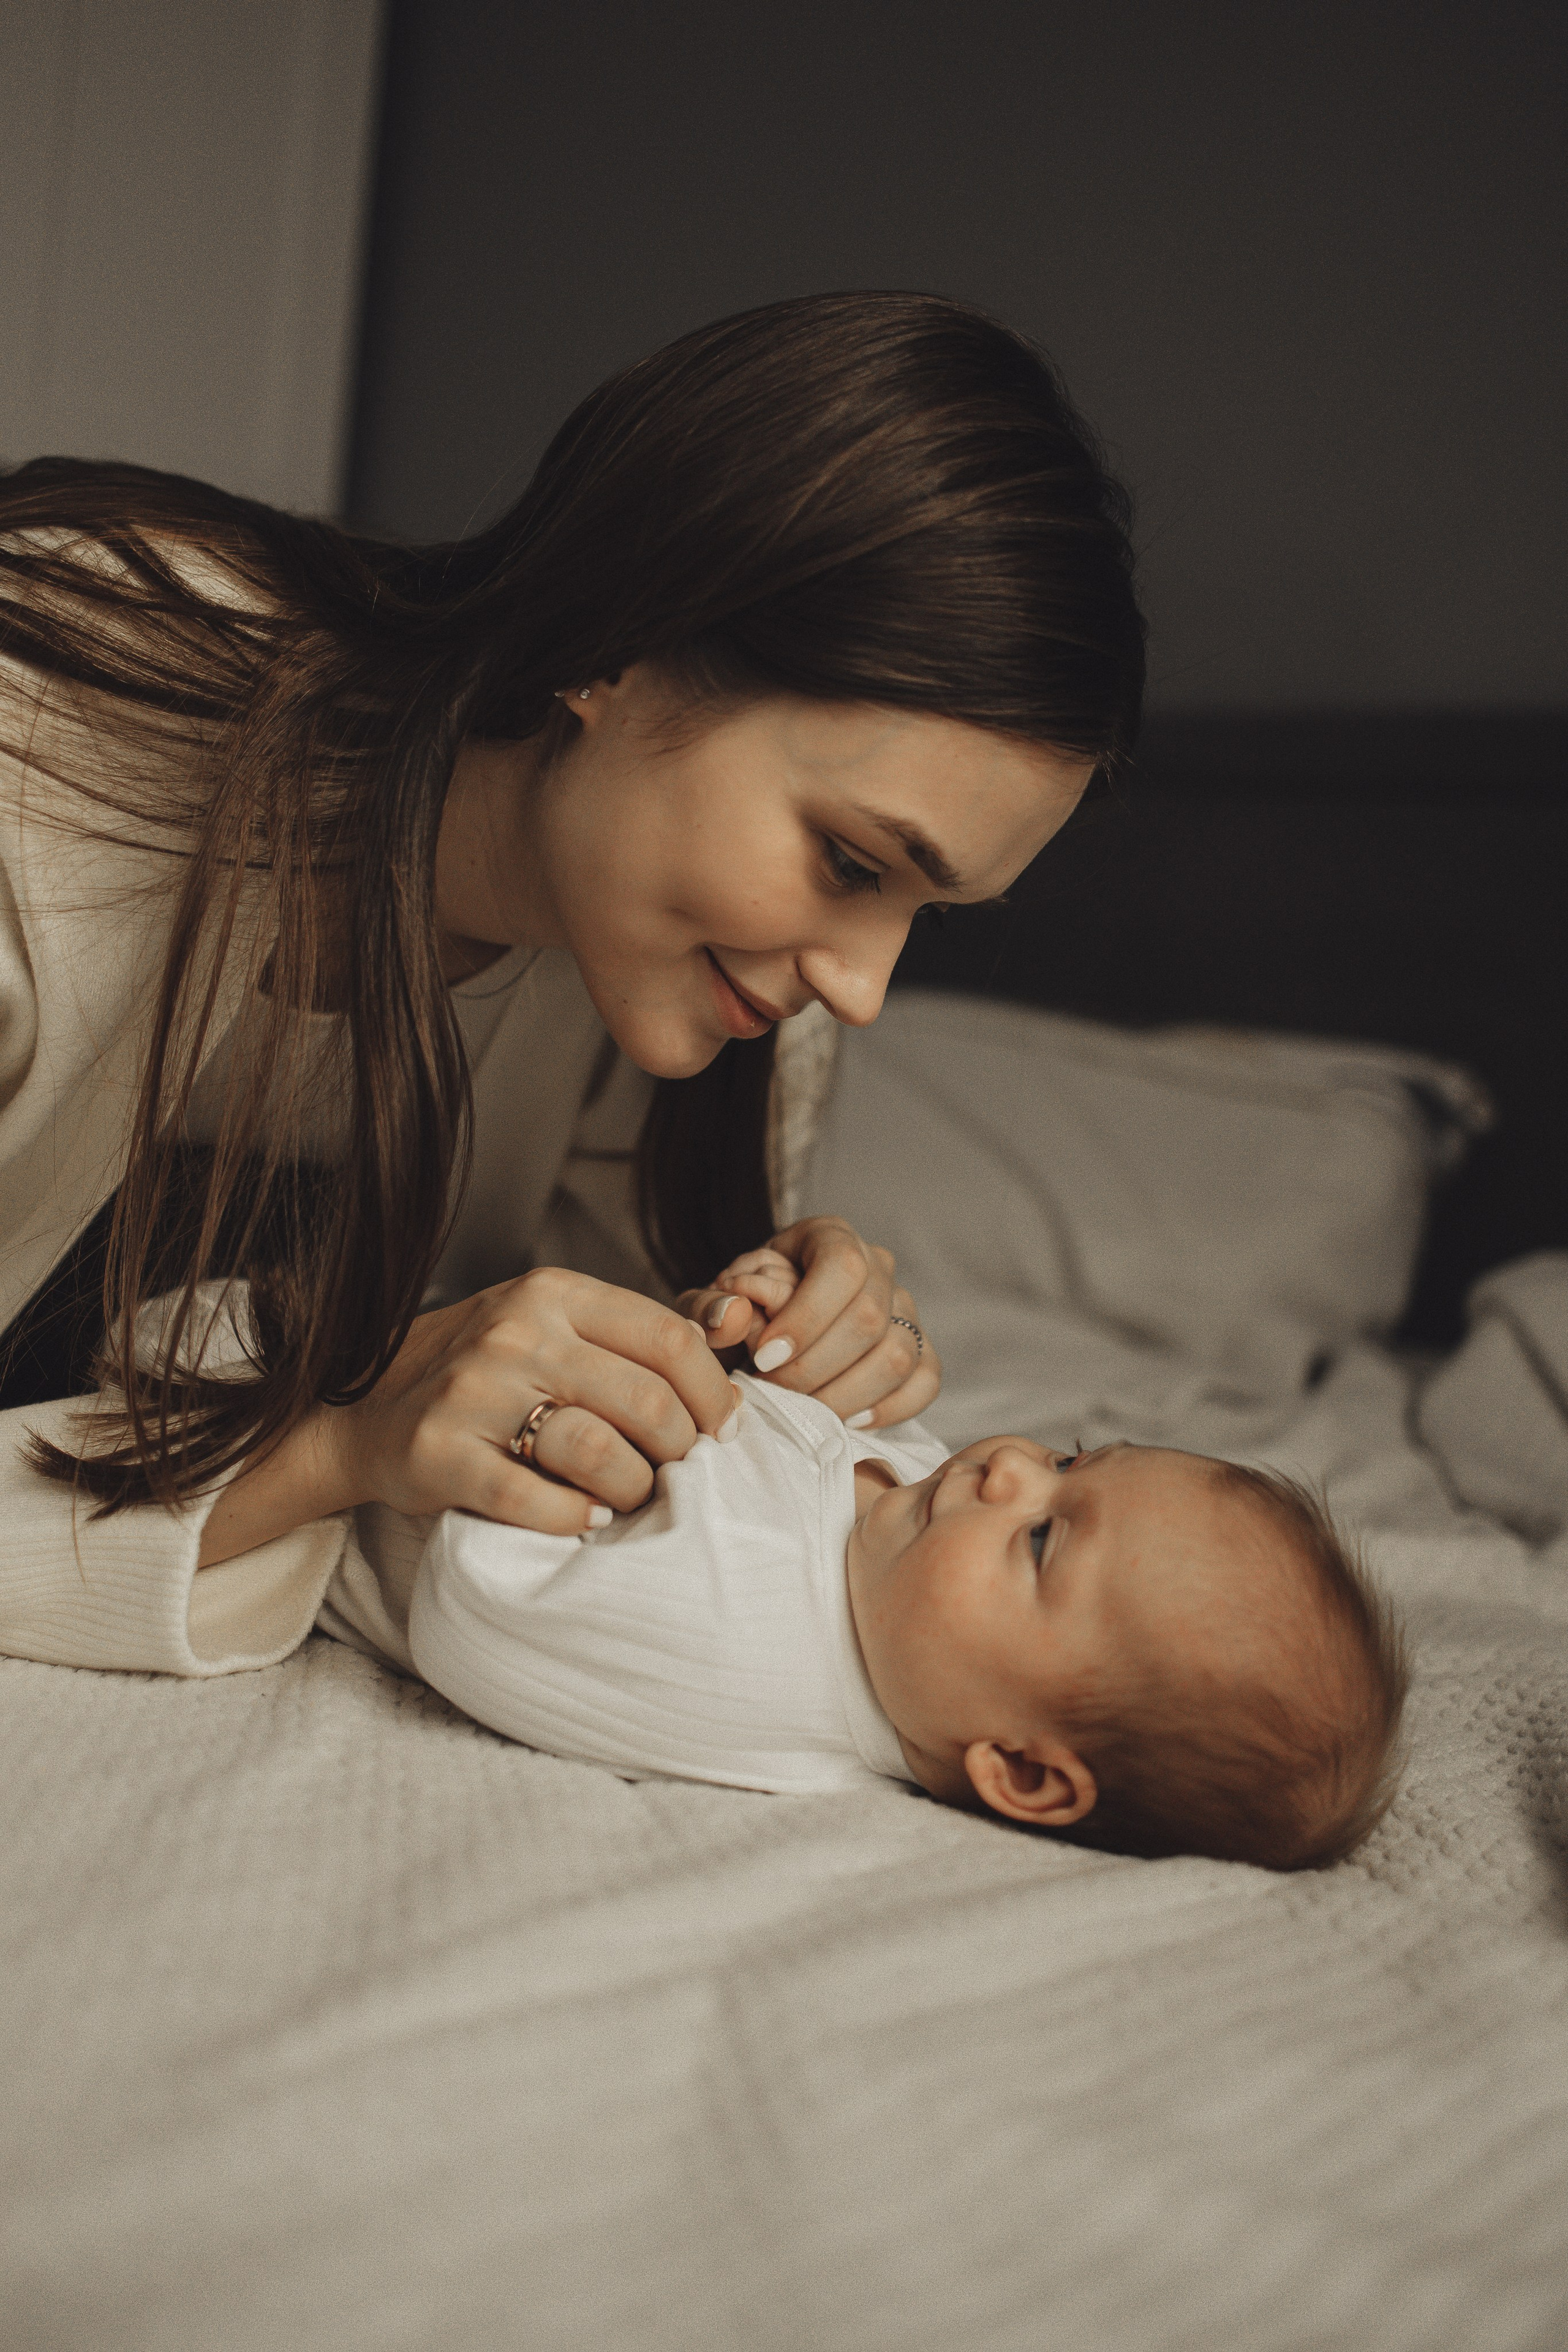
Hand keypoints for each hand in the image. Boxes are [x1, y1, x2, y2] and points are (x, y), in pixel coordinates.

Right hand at [321, 1267, 741, 1534]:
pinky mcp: (439, 1452)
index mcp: (553, 1293)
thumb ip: (630, 1338)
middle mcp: (515, 1332)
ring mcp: (473, 1391)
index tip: (723, 1431)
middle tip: (676, 1475)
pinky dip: (573, 1517)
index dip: (715, 1394)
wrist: (363, 1410)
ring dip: (633, 1489)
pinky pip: (532, 1498)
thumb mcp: (551, 1328)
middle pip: (648, 1400)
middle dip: (680, 1451)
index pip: (671, 1338)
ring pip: (600, 1450)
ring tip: (629, 1498)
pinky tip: (585, 1518)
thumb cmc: (485, 1376)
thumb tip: (734, 1351)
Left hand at [678, 1216, 939, 1429]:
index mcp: (830, 1237)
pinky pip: (925, 1382)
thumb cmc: (740, 1315)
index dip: (806, 1317)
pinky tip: (846, 1419)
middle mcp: (878, 1266)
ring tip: (801, 1410)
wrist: (766, 1337)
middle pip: (868, 1317)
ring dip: (844, 1395)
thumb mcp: (710, 1304)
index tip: (763, 1356)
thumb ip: (706, 1307)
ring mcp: (906, 1310)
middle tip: (773, 1389)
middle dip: (814, 1367)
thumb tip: (733, 1316)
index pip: (841, 1266)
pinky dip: (889, 1409)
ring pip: (898, 1355)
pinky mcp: (921, 1351)